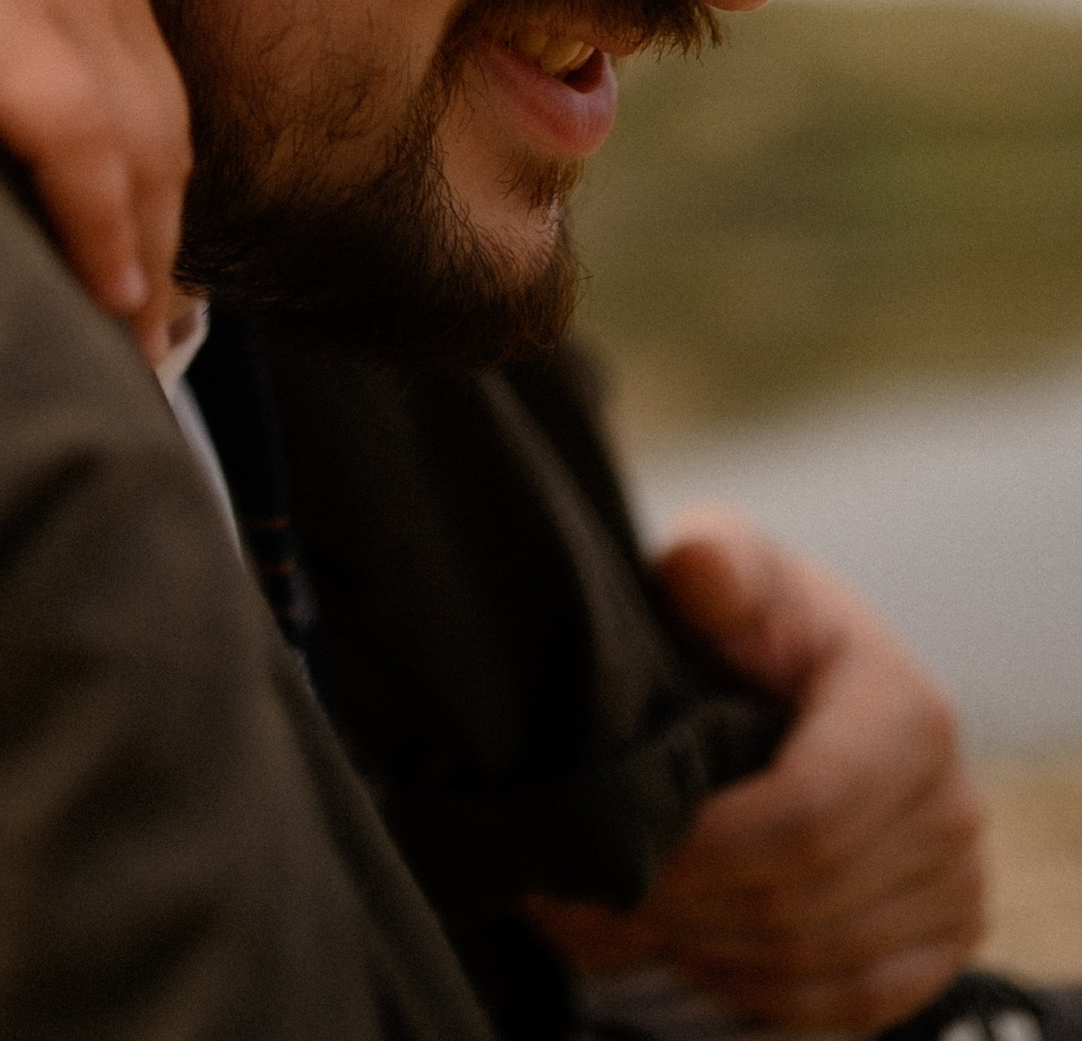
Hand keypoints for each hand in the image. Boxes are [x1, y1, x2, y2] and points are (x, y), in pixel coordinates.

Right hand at [0, 0, 190, 359]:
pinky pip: (83, 158)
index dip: (143, 170)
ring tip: (133, 340)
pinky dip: (104, 229)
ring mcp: (66, 5)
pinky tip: (104, 293)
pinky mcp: (12, 35)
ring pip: (146, 155)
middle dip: (162, 229)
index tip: (136, 241)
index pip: (141, 82)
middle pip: (164, 130)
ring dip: (149, 252)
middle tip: (152, 326)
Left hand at [533, 509, 988, 1033]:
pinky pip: (853, 1001)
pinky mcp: (945, 937)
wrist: (799, 671)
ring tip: (632, 914)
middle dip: (695, 903)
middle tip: (601, 890)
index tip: (622, 842)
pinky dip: (765, 990)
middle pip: (809, 901)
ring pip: (824, 961)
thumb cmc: (750, 617)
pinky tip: (698, 948)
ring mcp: (958, 879)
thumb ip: (710, 563)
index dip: (710, 846)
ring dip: (716, 951)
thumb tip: (700, 568)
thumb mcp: (726, 566)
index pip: (808, 817)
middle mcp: (953, 803)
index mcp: (910, 711)